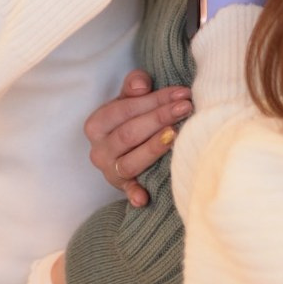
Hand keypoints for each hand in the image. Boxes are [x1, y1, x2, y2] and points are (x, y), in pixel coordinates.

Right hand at [85, 70, 193, 207]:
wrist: (124, 147)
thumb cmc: (131, 118)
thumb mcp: (128, 98)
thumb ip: (134, 85)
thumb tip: (141, 85)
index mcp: (97, 124)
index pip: (126, 109)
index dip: (155, 100)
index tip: (182, 93)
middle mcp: (99, 150)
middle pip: (129, 134)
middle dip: (159, 118)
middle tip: (185, 108)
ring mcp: (109, 170)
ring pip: (130, 161)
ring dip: (153, 148)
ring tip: (176, 135)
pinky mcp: (122, 187)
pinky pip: (127, 191)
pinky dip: (134, 194)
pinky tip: (144, 198)